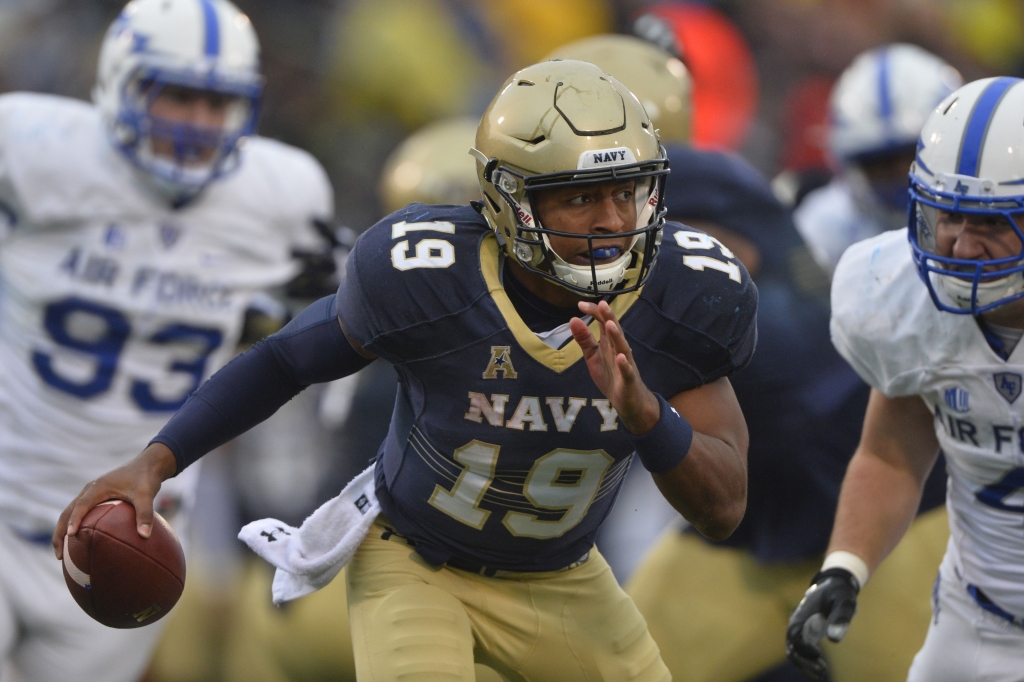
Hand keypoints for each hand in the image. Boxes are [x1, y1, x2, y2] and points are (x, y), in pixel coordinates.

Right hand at [53, 443, 177, 558]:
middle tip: (59, 556)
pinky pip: (80, 514)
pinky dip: (75, 528)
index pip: (82, 504)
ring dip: (63, 532)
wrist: (147, 464)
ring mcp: (90, 494)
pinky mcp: (95, 499)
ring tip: (62, 556)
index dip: (75, 519)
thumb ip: (145, 513)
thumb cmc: (146, 478)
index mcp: (98, 487)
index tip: (71, 535)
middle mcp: (90, 490)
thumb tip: (145, 536)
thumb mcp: (147, 494)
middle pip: (67, 512)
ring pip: (70, 513)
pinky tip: (80, 545)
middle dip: (60, 533)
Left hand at [570, 300, 658, 434]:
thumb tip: (573, 319)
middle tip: (602, 304)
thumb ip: (584, 339)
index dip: (594, 313)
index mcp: (609, 342)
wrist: (627, 400)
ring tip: (610, 324)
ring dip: (617, 336)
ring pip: (623, 347)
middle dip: (609, 317)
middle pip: (614, 330)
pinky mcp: (628, 379)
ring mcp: (625, 363)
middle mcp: (618, 349)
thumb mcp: (592, 356)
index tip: (580, 304)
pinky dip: (625, 364)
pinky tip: (621, 358)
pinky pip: (627, 371)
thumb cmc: (610, 374)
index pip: (602, 322)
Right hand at [785, 568, 859, 680]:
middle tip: (822, 671)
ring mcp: (799, 628)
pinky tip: (821, 668)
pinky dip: (807, 662)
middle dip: (805, 662)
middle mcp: (797, 622)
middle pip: (792, 646)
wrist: (834, 585)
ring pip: (794, 651)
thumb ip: (841, 618)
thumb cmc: (840, 593)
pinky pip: (800, 650)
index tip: (820, 657)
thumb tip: (834, 640)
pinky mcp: (805, 633)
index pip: (795, 634)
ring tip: (822, 673)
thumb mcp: (845, 602)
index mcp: (803, 613)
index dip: (804, 648)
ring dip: (805, 664)